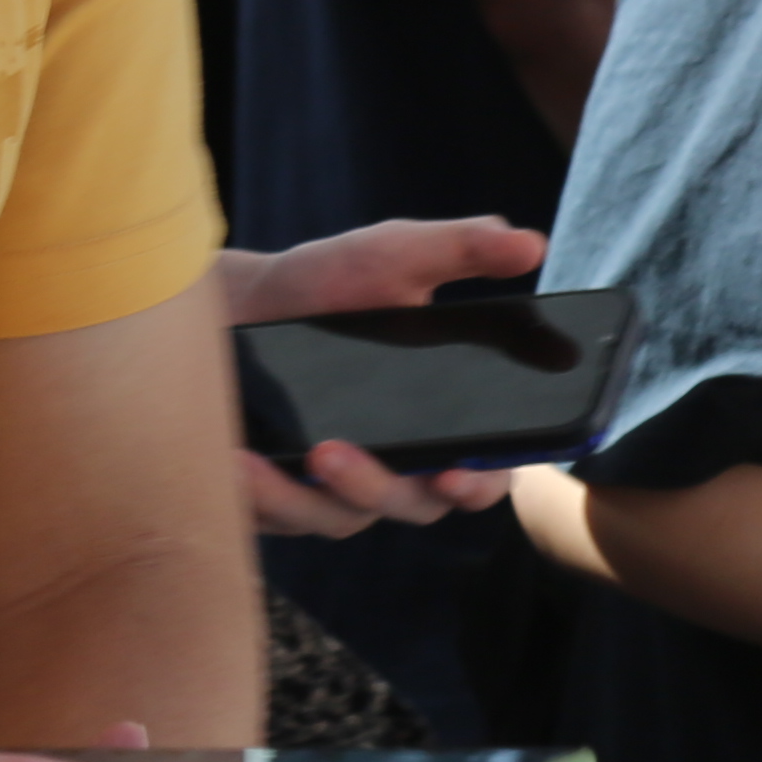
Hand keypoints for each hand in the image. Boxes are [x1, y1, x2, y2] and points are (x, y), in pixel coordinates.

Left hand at [217, 212, 554, 536]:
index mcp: (447, 417)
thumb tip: (529, 244)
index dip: (482, 483)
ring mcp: (339, 487)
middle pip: (412, 505)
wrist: (243, 298)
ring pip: (340, 517)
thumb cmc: (332, 280)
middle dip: (376, 487)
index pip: (486, 472)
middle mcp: (400, 461)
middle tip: (332, 453)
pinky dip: (256, 494)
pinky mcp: (281, 498)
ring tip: (273, 455)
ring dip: (304, 494)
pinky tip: (232, 460)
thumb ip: (464, 247)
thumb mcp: (398, 254)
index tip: (457, 475)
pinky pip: (278, 515)